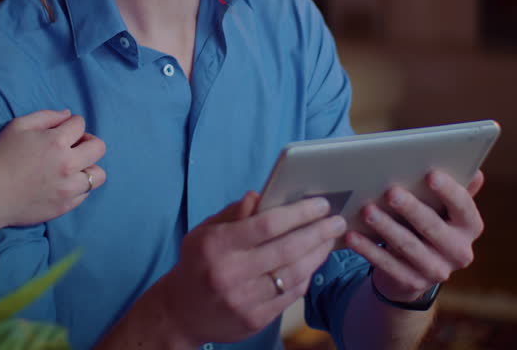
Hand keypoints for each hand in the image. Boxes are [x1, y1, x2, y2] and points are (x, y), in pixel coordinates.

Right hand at [0, 109, 105, 230]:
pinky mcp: (66, 205)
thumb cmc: (0, 158)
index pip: (80, 124)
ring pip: (98, 174)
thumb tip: (68, 115)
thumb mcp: (17, 127)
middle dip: (88, 142)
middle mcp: (67, 164)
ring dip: (88, 167)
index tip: (63, 130)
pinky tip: (62, 183)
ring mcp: (69, 187)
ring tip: (72, 168)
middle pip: (99, 148)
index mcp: (56, 142)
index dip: (72, 124)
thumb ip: (46, 116)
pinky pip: (85, 193)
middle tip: (74, 147)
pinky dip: (78, 186)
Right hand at [147, 192, 347, 345]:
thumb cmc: (197, 263)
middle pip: (287, 249)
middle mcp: (229, 273)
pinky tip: (313, 263)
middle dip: (318, 232)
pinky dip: (306, 277)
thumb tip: (260, 194)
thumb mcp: (205, 232)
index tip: (320, 204)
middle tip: (336, 221)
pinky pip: (290, 296)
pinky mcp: (253, 321)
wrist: (180, 313)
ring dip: (318, 255)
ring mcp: (243, 300)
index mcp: (216, 245)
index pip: (267, 224)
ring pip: (293, 274)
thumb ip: (233, 213)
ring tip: (330, 239)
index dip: (298, 212)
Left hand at [345, 170, 484, 303]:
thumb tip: (476, 172)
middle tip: (391, 192)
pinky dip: (369, 249)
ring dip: (386, 227)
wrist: (417, 270)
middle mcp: (459, 252)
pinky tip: (353, 235)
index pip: (464, 207)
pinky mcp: (413, 283)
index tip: (431, 174)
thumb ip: (456, 192)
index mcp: (470, 227)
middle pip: (433, 227)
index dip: (449, 191)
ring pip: (408, 247)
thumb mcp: (444, 210)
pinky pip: (387, 265)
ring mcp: (437, 271)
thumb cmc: (429, 226)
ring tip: (367, 210)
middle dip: (411, 209)